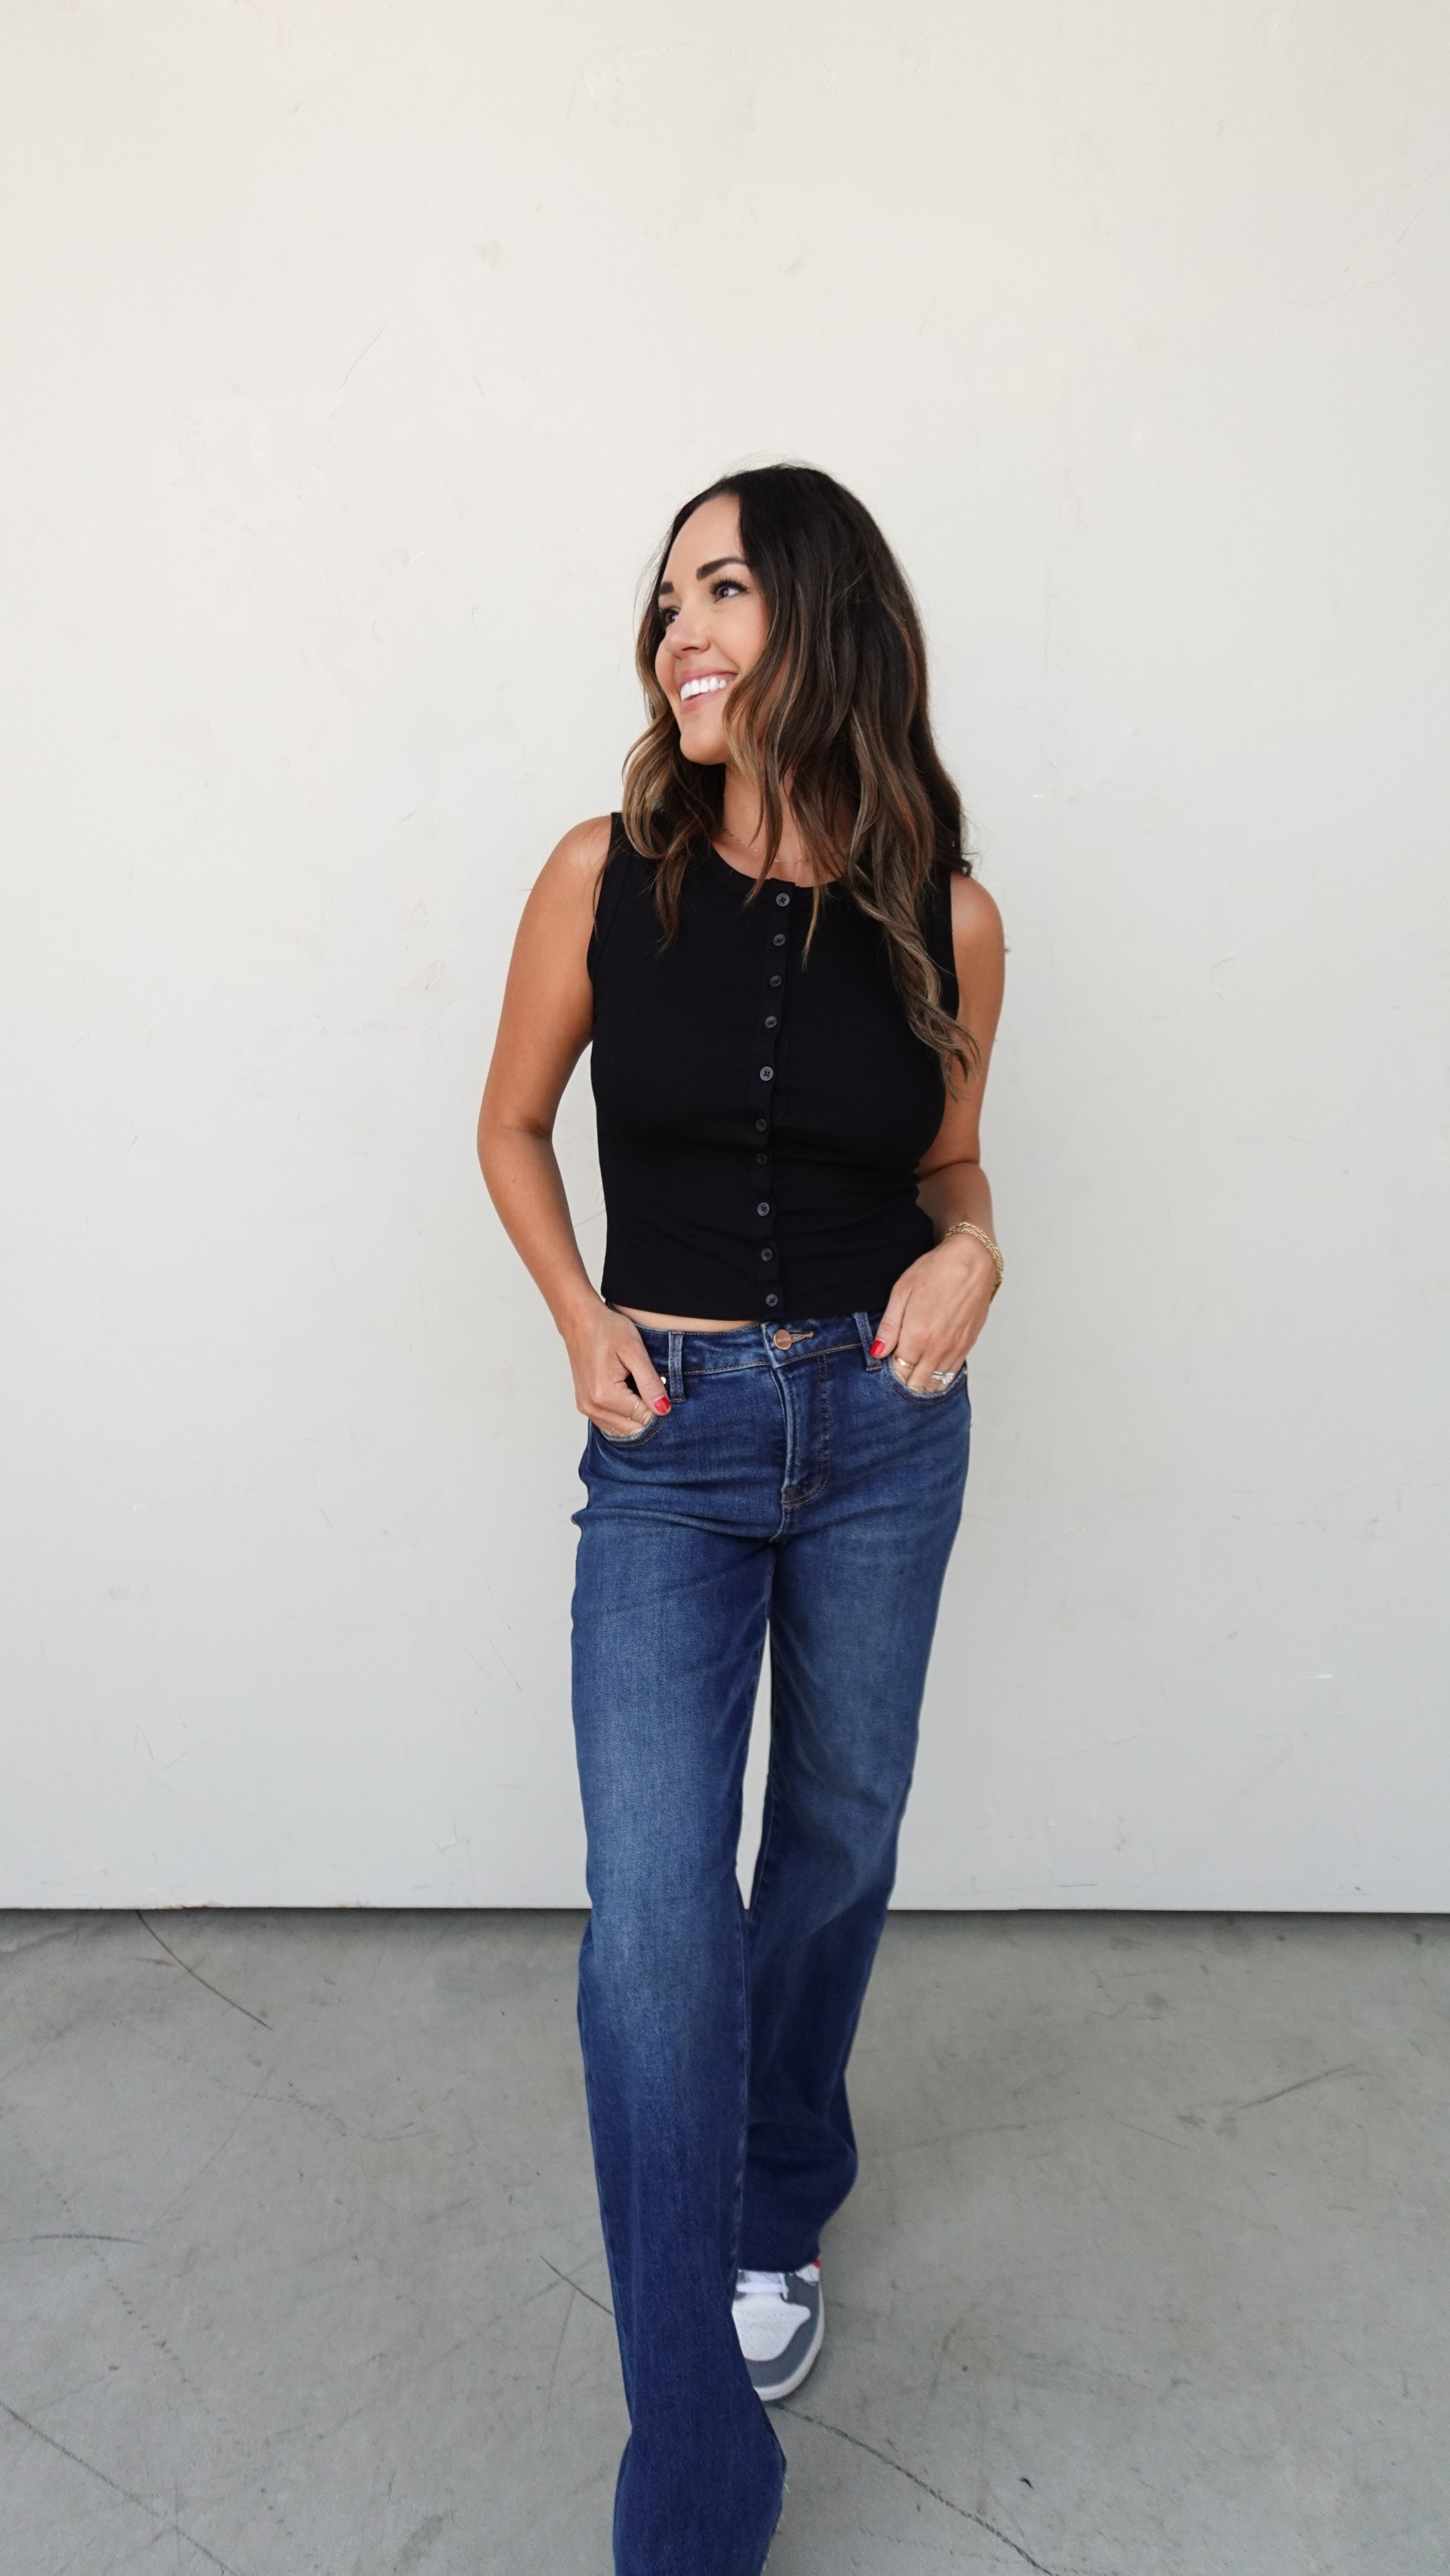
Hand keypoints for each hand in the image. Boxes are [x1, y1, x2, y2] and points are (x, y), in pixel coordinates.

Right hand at [564, 1298, 670, 1437]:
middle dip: (646, 1410)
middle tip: (645, 1383)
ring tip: (633, 1386)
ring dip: (634, 1414)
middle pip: (633, 1427)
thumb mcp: (635, 1351)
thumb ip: (649, 1382)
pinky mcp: (584, 1405)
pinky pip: (610, 1424)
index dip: (657, 1402)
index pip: (644, 1417)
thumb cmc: (606, 1329)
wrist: (580, 1321)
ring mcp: (586, 1408)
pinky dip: (622, 1415)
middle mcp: (592, 1406)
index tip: (655, 1382)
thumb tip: (663, 1409)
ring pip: (622, 1429)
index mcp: (605, 1394)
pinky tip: (625, 1393)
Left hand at [871, 1233, 995, 1392]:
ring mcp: (955, 1349)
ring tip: (913, 1373)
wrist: (972, 1262)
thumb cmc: (935, 1271)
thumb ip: (889, 1327)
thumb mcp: (901, 1293)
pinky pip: (952, 1374)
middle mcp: (937, 1349)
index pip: (899, 1372)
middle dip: (904, 1381)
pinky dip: (939, 1378)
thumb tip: (877, 1352)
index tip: (887, 1362)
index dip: (890, 1371)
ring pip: (935, 1383)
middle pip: (916, 1383)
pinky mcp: (968, 1345)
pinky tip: (932, 1371)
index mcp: (917, 1337)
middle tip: (898, 1368)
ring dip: (922, 1383)